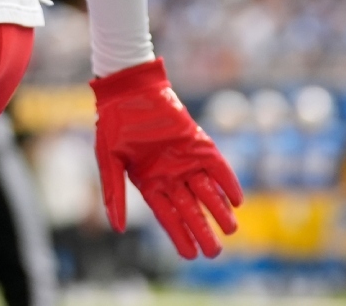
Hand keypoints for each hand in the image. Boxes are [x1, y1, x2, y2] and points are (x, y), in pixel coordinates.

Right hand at [91, 57, 242, 259]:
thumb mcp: (108, 160)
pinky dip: (227, 183)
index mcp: (149, 182)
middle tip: (214, 252)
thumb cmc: (114, 123)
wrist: (129, 90)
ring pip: (207, 192)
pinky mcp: (199, 144)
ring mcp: (186, 160)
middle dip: (202, 231)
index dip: (179, 235)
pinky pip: (218, 168)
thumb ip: (114, 193)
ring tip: (230, 230)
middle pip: (190, 209)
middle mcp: (170, 175)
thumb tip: (117, 229)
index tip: (190, 255)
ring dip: (219, 211)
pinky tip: (236, 200)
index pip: (167, 216)